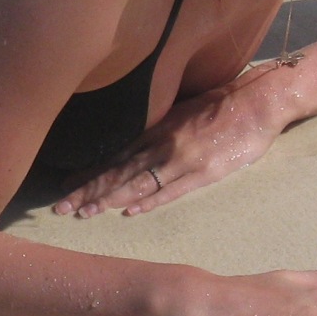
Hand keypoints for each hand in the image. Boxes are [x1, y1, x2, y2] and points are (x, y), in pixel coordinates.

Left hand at [53, 67, 294, 217]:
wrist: (257, 102)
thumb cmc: (221, 104)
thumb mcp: (182, 110)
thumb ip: (159, 127)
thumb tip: (136, 142)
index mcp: (156, 129)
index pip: (114, 156)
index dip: (88, 173)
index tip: (64, 186)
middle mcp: (162, 143)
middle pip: (117, 171)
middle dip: (86, 191)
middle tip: (60, 207)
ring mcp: (181, 159)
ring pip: (137, 182)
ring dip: (108, 200)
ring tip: (84, 214)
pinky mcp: (203, 172)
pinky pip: (170, 190)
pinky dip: (148, 201)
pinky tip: (128, 212)